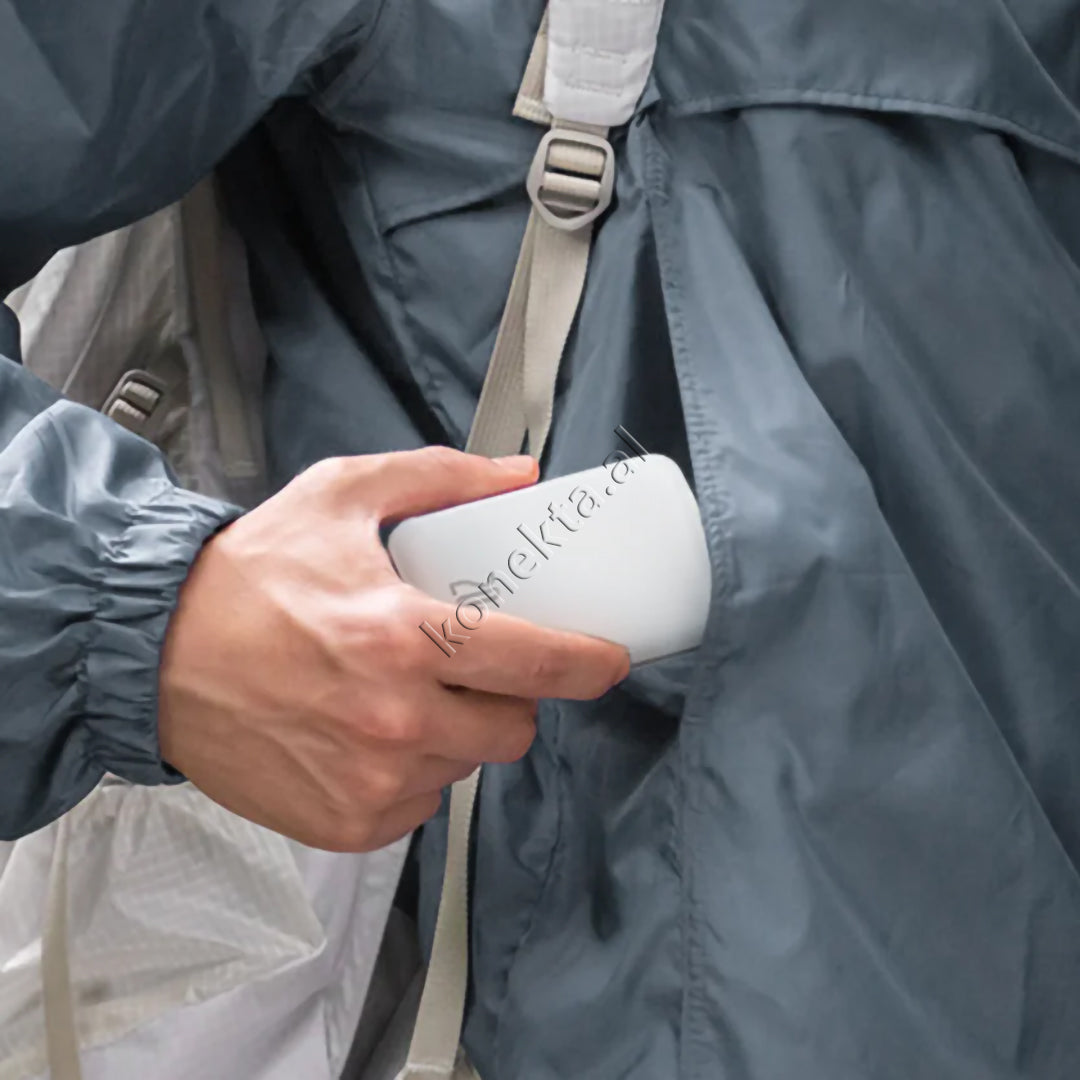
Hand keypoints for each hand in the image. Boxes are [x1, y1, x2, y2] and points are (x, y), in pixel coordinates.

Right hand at [157, 447, 629, 851]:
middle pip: (513, 728)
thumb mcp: (341, 497)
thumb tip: (517, 477)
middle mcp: (393, 721)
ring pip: (468, 768)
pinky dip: (414, 774)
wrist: (152, 654)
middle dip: (512, 698)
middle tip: (477, 669)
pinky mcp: (345, 823)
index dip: (588, 663)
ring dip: (461, 735)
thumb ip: (437, 478)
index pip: (534, 662)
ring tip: (414, 697)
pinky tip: (375, 738)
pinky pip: (420, 805)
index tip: (608, 659)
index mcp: (402, 638)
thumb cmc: (245, 577)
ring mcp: (370, 782)